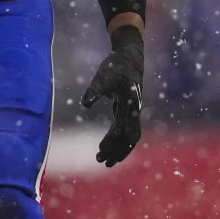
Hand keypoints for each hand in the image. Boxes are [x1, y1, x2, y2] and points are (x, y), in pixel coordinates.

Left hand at [82, 25, 143, 166]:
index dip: (114, 141)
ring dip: (118, 149)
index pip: (125, 128)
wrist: (130, 56)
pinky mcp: (127, 110)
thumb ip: (94, 89)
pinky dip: (117, 140)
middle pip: (129, 137)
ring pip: (129, 136)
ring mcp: (132, 111)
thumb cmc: (116, 65)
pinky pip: (125, 130)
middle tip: (102, 162)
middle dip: (117, 151)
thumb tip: (85, 104)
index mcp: (129, 103)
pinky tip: (106, 147)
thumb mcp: (103, 75)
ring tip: (104, 160)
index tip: (101, 150)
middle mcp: (133, 110)